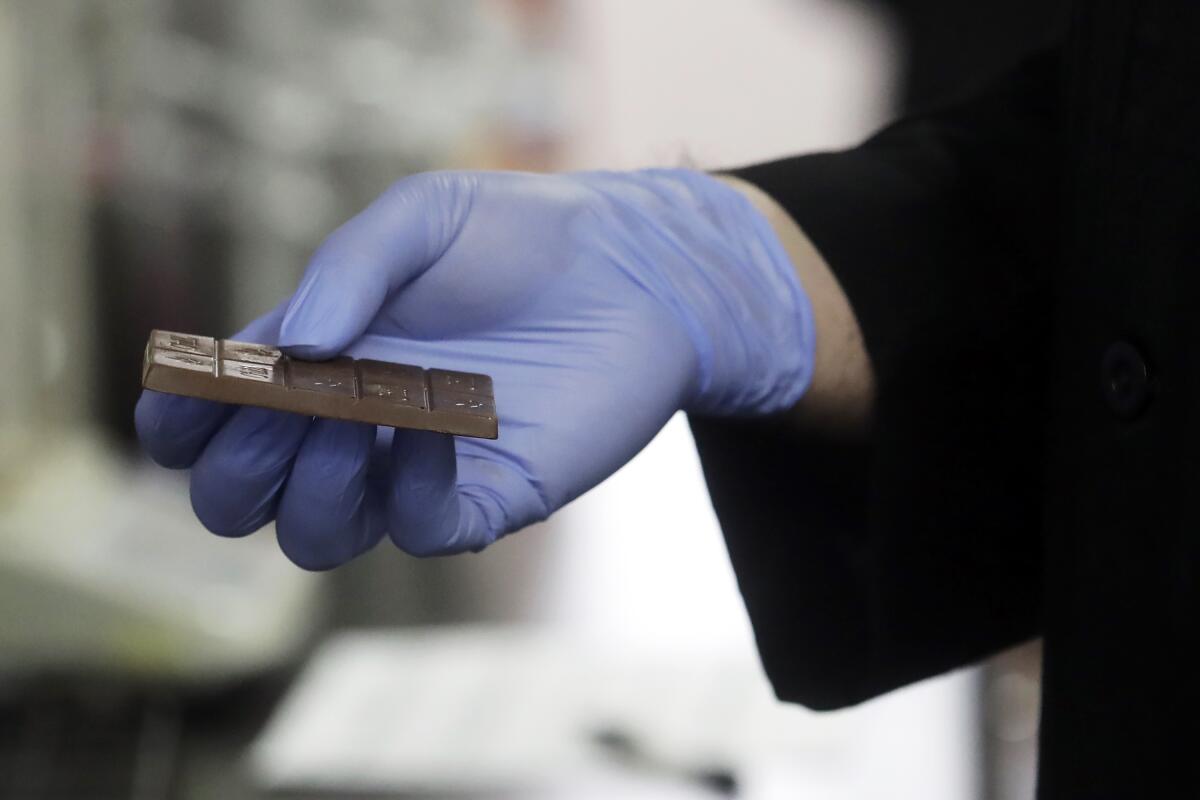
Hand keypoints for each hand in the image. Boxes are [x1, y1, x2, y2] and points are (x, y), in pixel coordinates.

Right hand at [135, 169, 813, 567]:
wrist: (634, 267)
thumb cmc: (521, 237)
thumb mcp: (421, 220)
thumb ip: (348, 269)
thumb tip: (289, 348)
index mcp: (315, 361)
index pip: (208, 424)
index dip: (180, 421)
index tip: (192, 388)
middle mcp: (350, 428)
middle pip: (241, 503)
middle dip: (238, 465)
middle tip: (284, 402)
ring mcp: (416, 471)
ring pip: (317, 538)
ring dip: (317, 483)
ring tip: (364, 408)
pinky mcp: (490, 496)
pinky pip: (422, 532)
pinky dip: (410, 490)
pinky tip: (438, 422)